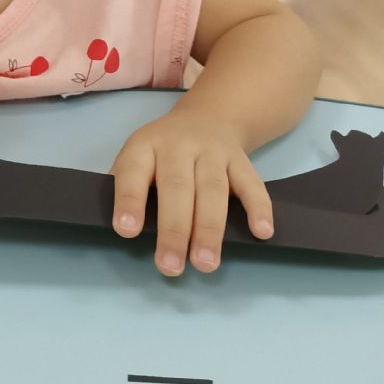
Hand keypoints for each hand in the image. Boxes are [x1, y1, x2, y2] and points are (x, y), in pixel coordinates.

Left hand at [109, 110, 273, 275]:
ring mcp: (212, 151)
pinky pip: (252, 183)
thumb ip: (127, 186)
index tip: (126, 231)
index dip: (129, 201)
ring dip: (210, 229)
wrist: (208, 117)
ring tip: (206, 264)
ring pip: (212, 190)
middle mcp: (178, 145)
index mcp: (145, 146)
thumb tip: (123, 230)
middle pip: (177, 187)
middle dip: (174, 229)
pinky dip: (258, 207)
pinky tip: (261, 232)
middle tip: (170, 266)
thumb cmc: (163, 152)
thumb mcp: (137, 156)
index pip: (133, 172)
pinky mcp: (240, 160)